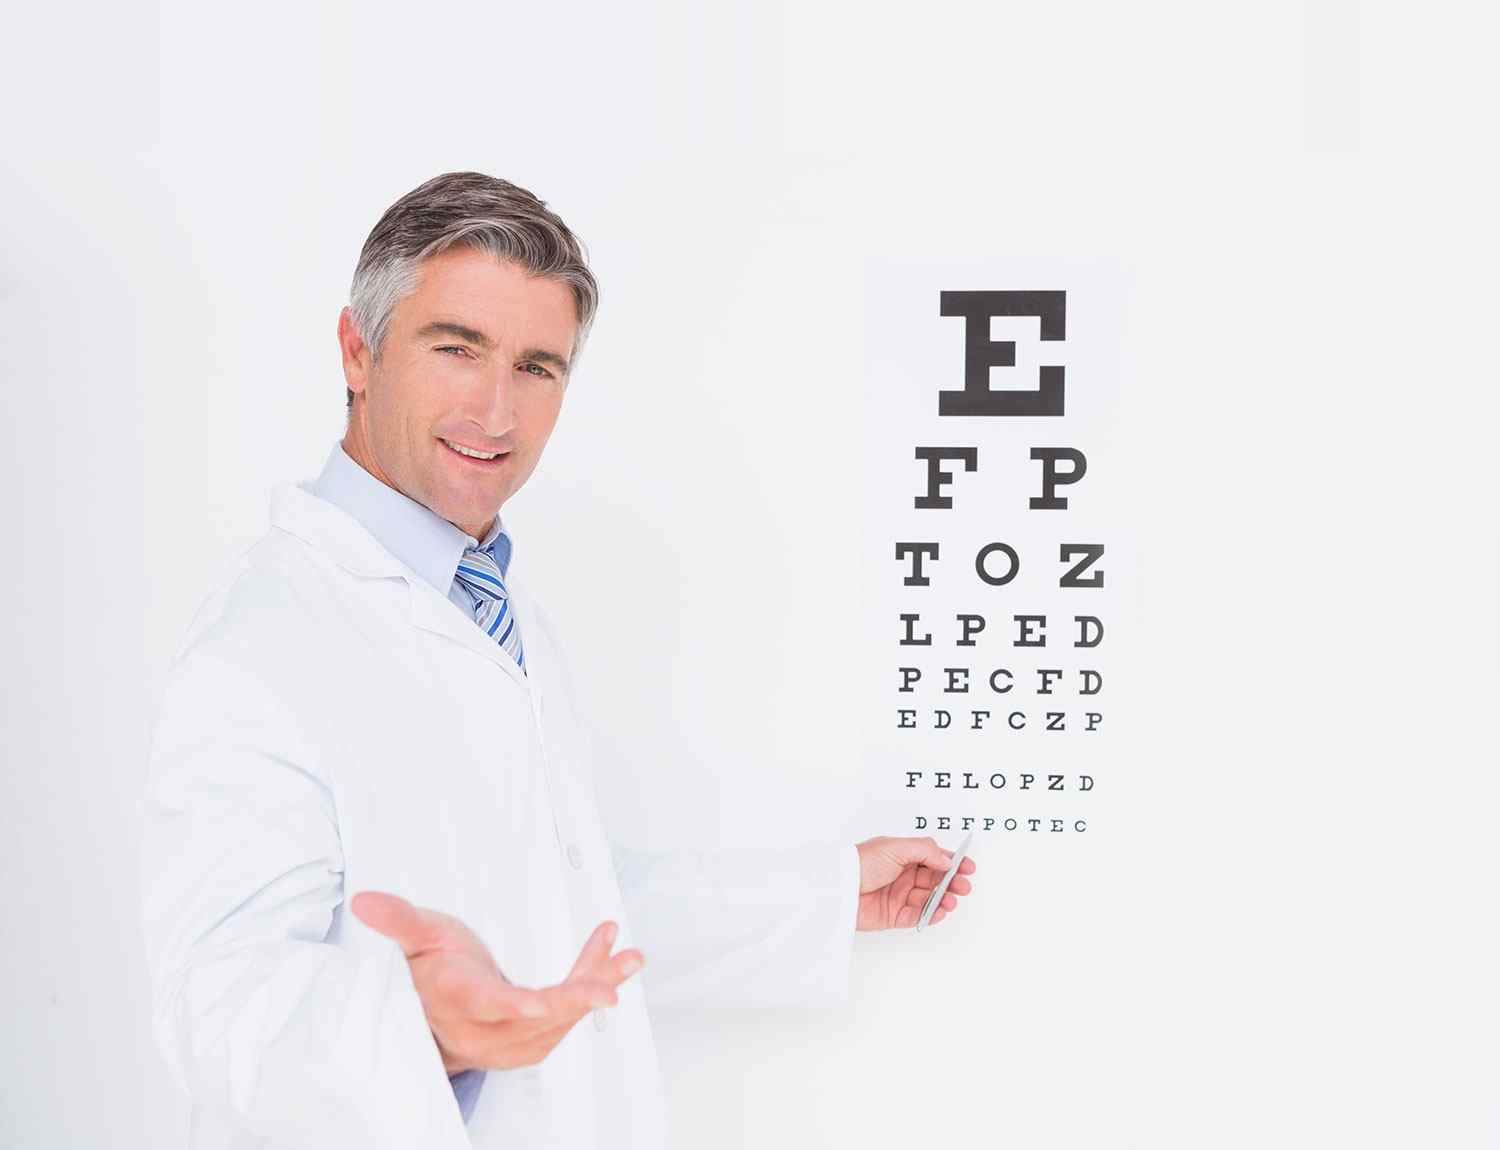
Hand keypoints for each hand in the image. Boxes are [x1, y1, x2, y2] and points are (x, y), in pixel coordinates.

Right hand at [349, 891, 643, 1073]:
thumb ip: (399, 920)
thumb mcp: (418, 936)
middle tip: (615, 976)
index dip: (514, 1006)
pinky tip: (614, 957)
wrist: (436, 1011)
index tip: (538, 1002)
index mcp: (458, 1000)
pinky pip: (569, 1014)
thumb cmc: (430, 967)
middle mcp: (485, 1028)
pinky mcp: (533, 1038)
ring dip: (598, 985)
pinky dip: (594, 984)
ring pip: (562, 1017)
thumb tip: (364, 900)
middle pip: (537, 1018)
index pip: (488, 1006)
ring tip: (630, 957)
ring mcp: (511, 1039)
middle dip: (580, 995)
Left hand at [854, 835, 976, 931]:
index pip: (933, 858)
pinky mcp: (893, 915)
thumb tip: (946, 860)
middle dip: (952, 883)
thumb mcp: (895, 847)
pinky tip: (940, 911)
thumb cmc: (860, 862)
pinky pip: (918, 916)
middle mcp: (903, 875)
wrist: (838, 887)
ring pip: (929, 899)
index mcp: (903, 856)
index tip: (968, 867)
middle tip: (963, 886)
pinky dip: (931, 915)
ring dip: (943, 900)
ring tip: (951, 901)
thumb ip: (925, 851)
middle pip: (935, 880)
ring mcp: (899, 895)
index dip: (952, 863)